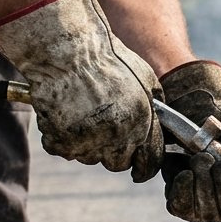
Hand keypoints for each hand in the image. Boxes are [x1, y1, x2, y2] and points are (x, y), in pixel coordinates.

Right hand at [0, 0, 163, 181]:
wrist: (68, 50)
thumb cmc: (108, 59)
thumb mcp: (146, 79)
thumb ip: (154, 107)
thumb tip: (160, 123)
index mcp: (141, 125)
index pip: (149, 162)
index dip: (145, 168)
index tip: (140, 171)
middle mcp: (117, 138)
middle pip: (118, 163)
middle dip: (115, 152)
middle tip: (106, 133)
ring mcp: (87, 141)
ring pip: (90, 157)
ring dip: (88, 143)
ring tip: (83, 115)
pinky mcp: (61, 140)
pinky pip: (63, 148)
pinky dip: (62, 137)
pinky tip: (64, 115)